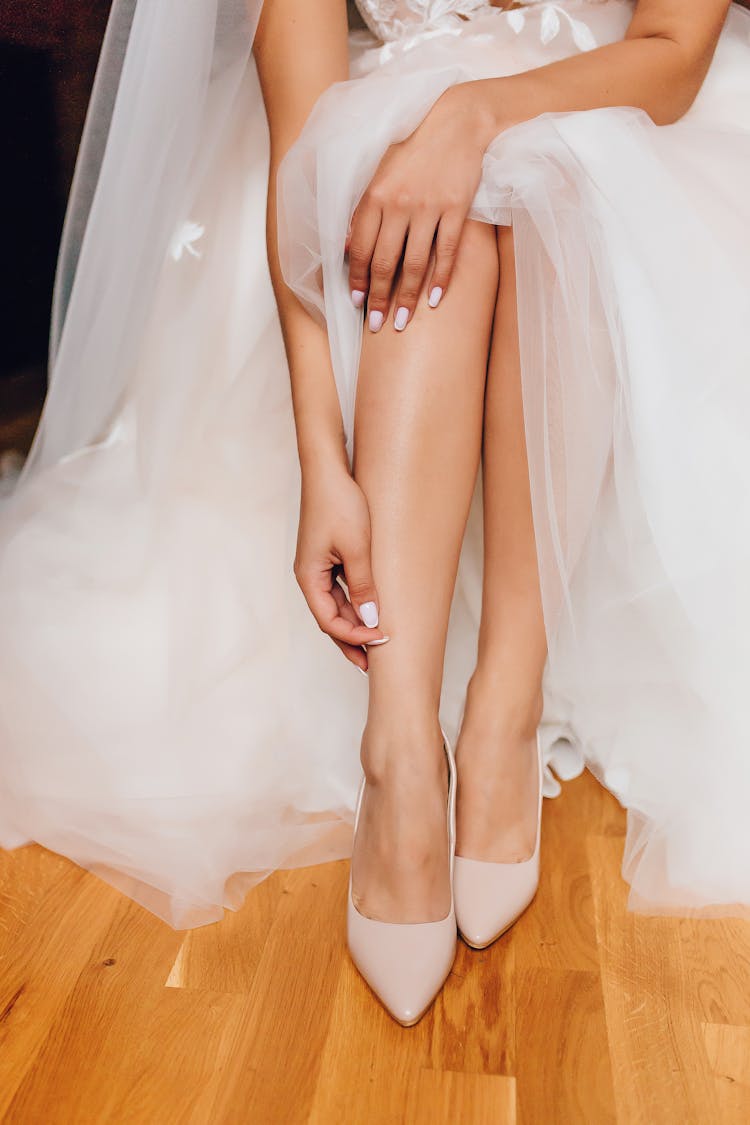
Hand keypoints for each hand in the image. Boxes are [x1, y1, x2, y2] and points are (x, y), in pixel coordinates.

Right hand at [294, 460, 387, 671]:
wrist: (328, 469)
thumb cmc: (340, 504)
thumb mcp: (357, 548)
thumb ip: (364, 587)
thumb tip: (371, 623)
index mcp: (309, 576)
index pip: (329, 621)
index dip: (354, 637)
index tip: (380, 641)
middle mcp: (308, 575)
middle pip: (329, 619)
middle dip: (351, 641)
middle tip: (373, 665)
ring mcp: (317, 567)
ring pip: (334, 606)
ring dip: (353, 625)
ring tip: (374, 644)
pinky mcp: (326, 557)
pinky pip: (339, 590)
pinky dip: (354, 605)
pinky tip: (370, 613)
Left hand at [346, 82, 494, 331]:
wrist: (457, 120)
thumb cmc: (414, 147)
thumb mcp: (379, 171)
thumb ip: (362, 209)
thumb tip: (344, 246)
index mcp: (374, 195)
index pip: (359, 248)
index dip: (355, 279)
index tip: (355, 302)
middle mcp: (398, 204)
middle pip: (383, 262)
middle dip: (378, 298)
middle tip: (376, 324)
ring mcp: (428, 208)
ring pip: (413, 264)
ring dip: (406, 298)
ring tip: (403, 322)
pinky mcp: (455, 208)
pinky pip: (446, 252)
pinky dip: (440, 278)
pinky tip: (434, 300)